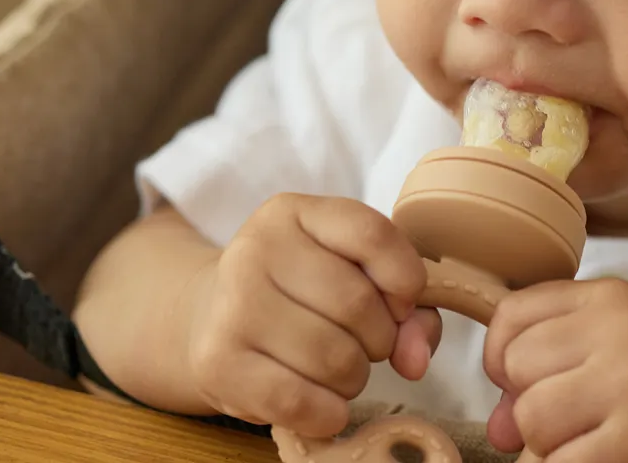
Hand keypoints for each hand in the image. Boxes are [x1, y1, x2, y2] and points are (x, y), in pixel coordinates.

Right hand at [182, 193, 440, 436]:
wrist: (212, 317)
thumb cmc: (304, 294)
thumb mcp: (358, 275)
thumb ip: (410, 310)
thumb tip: (415, 361)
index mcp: (295, 213)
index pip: (372, 234)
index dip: (405, 279)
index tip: (402, 305)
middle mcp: (256, 249)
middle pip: (356, 303)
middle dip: (381, 339)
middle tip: (367, 346)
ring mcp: (231, 305)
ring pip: (332, 357)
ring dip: (355, 378)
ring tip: (341, 371)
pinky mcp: (216, 362)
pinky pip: (296, 401)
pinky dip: (327, 413)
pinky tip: (325, 405)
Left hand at [482, 278, 627, 462]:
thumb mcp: (606, 349)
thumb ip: (541, 372)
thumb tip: (499, 430)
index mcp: (609, 296)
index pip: (510, 314)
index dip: (503, 357)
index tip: (529, 380)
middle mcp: (622, 330)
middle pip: (518, 367)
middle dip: (530, 403)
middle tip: (574, 414)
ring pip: (532, 418)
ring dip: (548, 443)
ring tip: (590, 437)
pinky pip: (558, 462)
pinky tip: (600, 457)